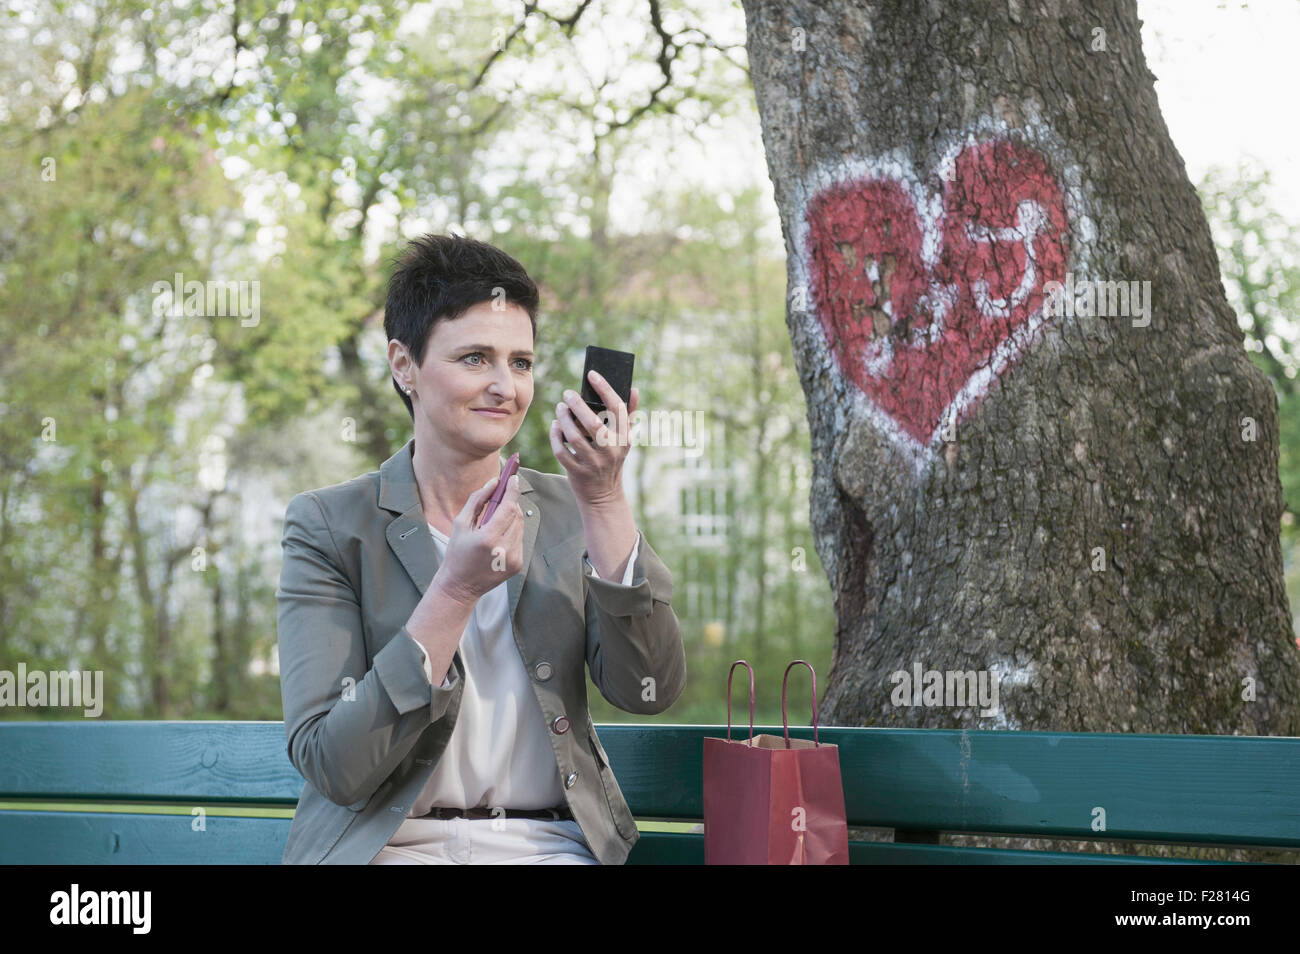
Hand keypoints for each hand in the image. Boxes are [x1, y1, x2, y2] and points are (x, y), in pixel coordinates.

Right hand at [432, 471, 524, 604]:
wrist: (461, 586)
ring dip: (511, 517)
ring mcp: (514, 558)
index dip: (512, 490)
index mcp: (488, 538)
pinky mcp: (518, 564)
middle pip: (516, 515)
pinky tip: (498, 536)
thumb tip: (493, 483)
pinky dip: (512, 532)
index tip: (513, 478)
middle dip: (510, 502)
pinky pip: (520, 539)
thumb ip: (477, 501)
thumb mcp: (460, 524)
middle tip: (502, 494)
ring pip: (520, 526)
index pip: (508, 508)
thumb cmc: (457, 553)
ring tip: (495, 520)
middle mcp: (504, 549)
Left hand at [550, 371, 637, 507]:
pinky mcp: (577, 472)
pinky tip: (555, 426)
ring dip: (564, 419)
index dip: (605, 389)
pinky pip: (562, 451)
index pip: (617, 408)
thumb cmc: (612, 459)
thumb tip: (634, 389)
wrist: (603, 495)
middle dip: (578, 405)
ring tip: (560, 408)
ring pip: (575, 437)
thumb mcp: (624, 440)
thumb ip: (629, 414)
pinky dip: (556, 437)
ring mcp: (594, 463)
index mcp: (624, 438)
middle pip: (594, 423)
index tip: (592, 375)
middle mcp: (611, 451)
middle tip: (567, 393)